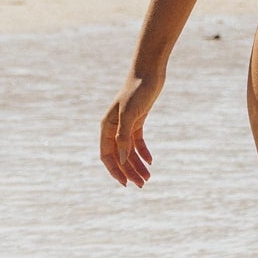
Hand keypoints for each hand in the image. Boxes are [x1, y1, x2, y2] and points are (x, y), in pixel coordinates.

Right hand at [100, 66, 163, 186]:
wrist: (149, 73)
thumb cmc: (137, 91)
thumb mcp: (130, 115)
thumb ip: (124, 137)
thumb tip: (122, 159)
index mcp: (106, 127)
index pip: (107, 155)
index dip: (115, 171)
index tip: (126, 184)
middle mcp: (113, 127)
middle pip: (120, 156)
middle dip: (129, 171)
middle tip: (142, 184)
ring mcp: (125, 124)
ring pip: (129, 151)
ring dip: (137, 164)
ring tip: (148, 177)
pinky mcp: (137, 120)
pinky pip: (137, 142)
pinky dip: (143, 152)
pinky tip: (150, 161)